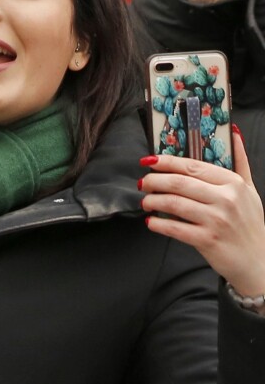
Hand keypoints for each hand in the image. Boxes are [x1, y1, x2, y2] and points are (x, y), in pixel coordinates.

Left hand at [141, 126, 264, 296]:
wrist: (259, 262)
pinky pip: (174, 228)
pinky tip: (151, 222)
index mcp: (233, 183)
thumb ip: (240, 162)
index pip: (192, 166)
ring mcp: (217, 220)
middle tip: (142, 182)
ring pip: (173, 203)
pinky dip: (158, 224)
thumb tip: (234, 133)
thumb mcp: (250, 190)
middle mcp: (226, 199)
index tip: (148, 161)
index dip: (166, 162)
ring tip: (145, 201)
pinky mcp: (208, 240)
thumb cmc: (251, 225)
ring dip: (152, 201)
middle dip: (153, 180)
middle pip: (178, 183)